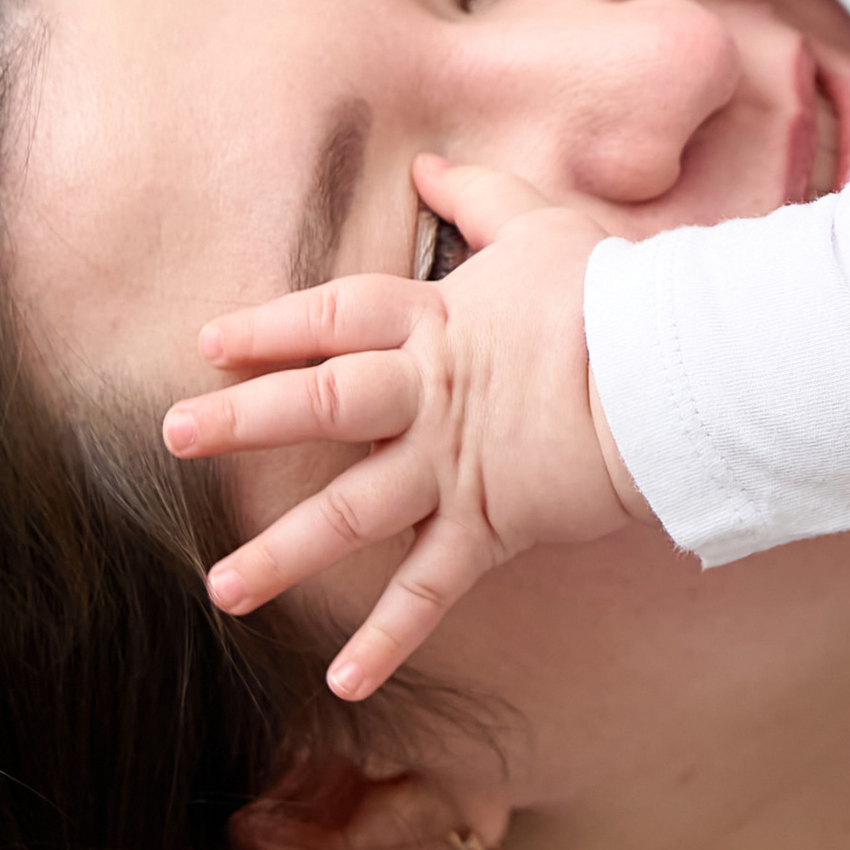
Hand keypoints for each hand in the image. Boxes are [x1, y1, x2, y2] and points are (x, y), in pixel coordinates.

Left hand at [163, 159, 649, 696]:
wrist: (676, 374)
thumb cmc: (616, 295)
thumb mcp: (542, 226)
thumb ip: (478, 196)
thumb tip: (430, 166)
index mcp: (437, 321)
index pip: (334, 317)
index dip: (271, 327)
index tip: (209, 343)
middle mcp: (430, 394)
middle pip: (320, 404)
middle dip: (240, 421)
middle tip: (173, 435)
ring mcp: (454, 465)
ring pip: (351, 511)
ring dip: (283, 552)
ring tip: (218, 587)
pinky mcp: (491, 526)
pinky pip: (428, 592)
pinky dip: (388, 640)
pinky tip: (341, 683)